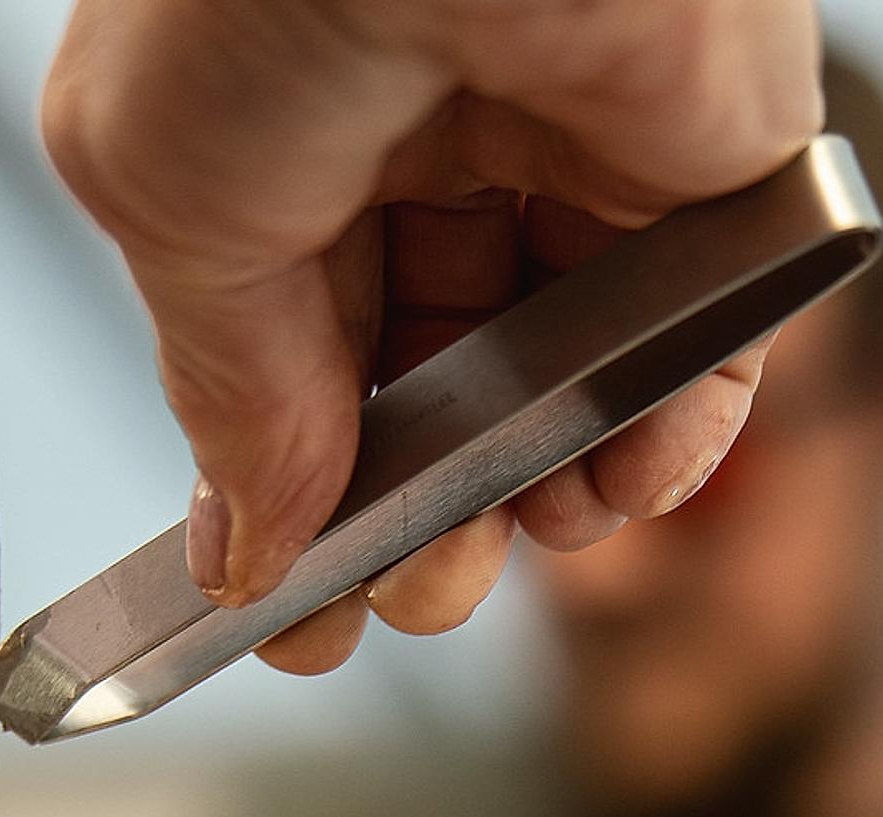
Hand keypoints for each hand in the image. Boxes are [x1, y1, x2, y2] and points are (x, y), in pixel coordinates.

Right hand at [43, 0, 820, 671]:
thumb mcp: (172, 199)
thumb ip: (223, 391)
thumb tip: (244, 550)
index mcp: (283, 127)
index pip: (294, 352)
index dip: (291, 497)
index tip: (287, 623)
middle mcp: (429, 137)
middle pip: (430, 385)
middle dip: (411, 523)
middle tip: (398, 605)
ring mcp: (574, 152)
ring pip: (562, 385)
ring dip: (526, 507)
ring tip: (484, 559)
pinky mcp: (710, 169)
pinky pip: (700, 349)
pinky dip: (661, 445)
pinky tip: (602, 492)